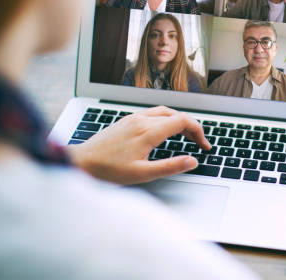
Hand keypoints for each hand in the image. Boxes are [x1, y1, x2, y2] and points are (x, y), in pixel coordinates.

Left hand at [67, 106, 210, 184]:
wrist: (81, 162)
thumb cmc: (108, 171)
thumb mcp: (142, 174)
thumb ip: (170, 166)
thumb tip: (192, 161)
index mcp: (148, 132)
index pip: (183, 121)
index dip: (199, 132)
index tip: (204, 146)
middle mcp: (142, 120)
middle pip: (176, 115)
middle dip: (192, 127)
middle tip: (199, 143)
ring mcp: (133, 118)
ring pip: (164, 111)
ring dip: (179, 121)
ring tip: (186, 136)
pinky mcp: (126, 120)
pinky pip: (152, 113)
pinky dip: (166, 119)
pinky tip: (164, 132)